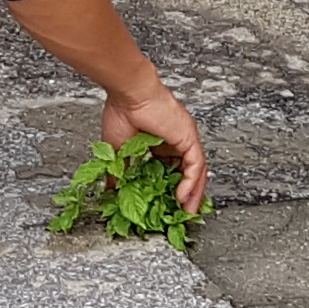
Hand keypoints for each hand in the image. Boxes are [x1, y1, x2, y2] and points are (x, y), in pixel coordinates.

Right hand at [103, 83, 209, 210]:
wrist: (128, 93)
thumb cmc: (121, 111)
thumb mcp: (117, 150)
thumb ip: (119, 171)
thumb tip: (112, 189)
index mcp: (160, 141)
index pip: (171, 169)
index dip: (170, 188)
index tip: (166, 204)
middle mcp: (176, 139)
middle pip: (188, 171)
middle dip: (187, 194)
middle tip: (183, 213)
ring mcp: (184, 138)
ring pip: (196, 170)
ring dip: (194, 193)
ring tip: (188, 211)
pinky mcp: (188, 137)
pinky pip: (196, 164)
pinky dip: (192, 182)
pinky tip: (183, 196)